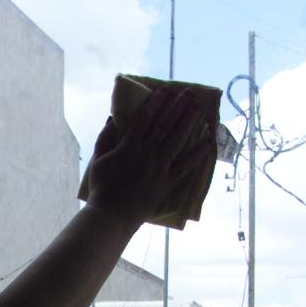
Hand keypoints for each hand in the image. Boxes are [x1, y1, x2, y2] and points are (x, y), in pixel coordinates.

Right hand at [86, 87, 215, 227]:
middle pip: (165, 124)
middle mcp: (147, 153)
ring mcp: (159, 167)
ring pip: (177, 139)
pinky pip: (186, 165)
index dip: (156, 102)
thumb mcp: (97, 161)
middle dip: (177, 106)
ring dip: (189, 122)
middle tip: (188, 93)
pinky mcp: (167, 182)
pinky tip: (208, 141)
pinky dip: (198, 153)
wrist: (111, 216)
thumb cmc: (101, 189)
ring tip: (198, 108)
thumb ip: (105, 138)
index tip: (164, 90)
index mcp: (128, 146)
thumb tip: (113, 119)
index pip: (145, 118)